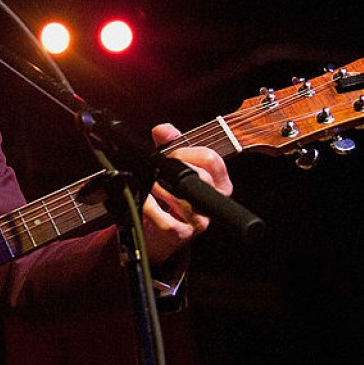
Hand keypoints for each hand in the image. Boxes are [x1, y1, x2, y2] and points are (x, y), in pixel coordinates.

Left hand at [140, 123, 233, 265]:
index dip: (187, 152)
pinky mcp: (182, 234)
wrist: (154, 231)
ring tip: (150, 185)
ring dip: (160, 188)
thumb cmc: (167, 196)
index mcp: (217, 182)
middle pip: (201, 176)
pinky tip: (146, 202)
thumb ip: (168, 144)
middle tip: (157, 169)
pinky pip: (167, 220)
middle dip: (173, 167)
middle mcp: (212, 202)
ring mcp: (199, 220)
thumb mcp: (169, 165)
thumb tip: (163, 130)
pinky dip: (151, 208)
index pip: (212, 159)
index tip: (171, 154)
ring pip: (183, 198)